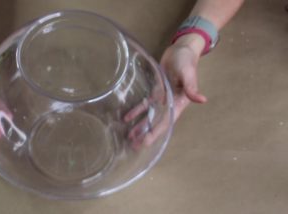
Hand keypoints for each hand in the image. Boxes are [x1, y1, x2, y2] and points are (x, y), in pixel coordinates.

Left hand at [124, 34, 206, 148]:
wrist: (181, 50)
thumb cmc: (186, 61)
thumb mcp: (189, 74)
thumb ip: (191, 88)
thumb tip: (202, 100)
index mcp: (179, 103)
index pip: (165, 122)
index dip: (155, 133)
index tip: (145, 143)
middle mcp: (169, 104)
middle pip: (156, 123)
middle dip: (145, 134)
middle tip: (133, 146)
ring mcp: (162, 99)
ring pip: (149, 116)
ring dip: (140, 126)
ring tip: (129, 137)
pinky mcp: (156, 91)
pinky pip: (145, 104)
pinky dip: (136, 111)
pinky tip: (126, 117)